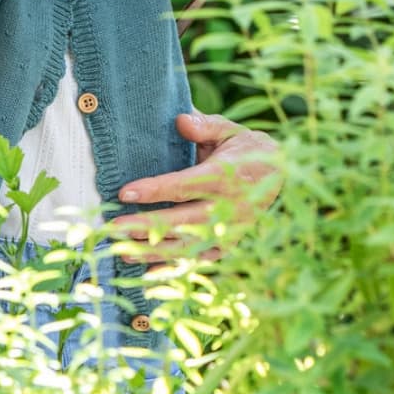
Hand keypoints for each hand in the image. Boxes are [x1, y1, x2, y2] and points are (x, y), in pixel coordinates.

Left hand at [109, 112, 282, 264]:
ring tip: (122, 252)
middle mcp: (227, 209)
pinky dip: (174, 268)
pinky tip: (148, 274)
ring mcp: (228, 231)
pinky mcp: (228, 244)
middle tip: (112, 228)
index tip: (125, 193)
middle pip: (181, 222)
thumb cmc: (243, 147)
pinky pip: (198, 260)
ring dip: (154, 252)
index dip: (154, 190)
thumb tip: (180, 120)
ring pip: (187, 247)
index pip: (184, 186)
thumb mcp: (228, 129)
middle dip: (145, 226)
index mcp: (223, 177)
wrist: (281, 174)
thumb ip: (204, 125)